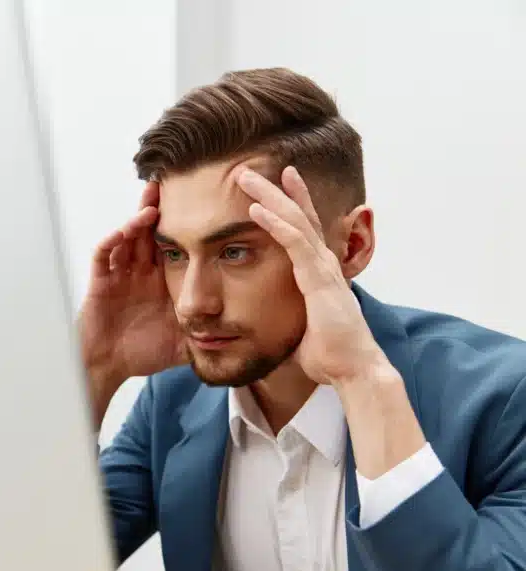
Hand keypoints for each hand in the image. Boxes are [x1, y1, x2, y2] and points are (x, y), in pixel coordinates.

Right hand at [77, 182, 189, 424]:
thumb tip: (249, 335)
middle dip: (160, 208)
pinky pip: (104, 257)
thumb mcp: (184, 342)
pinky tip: (124, 230)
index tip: (204, 205)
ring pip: (128, 238)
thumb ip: (212, 333)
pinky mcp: (100, 284)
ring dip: (137, 220)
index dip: (186, 224)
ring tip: (153, 204)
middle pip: (150, 232)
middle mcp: (140, 273)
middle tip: (174, 185)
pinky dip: (112, 241)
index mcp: (161, 281)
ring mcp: (119, 276)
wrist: (107, 368)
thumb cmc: (141, 354)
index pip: (175, 245)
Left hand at [236, 166, 386, 385]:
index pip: (303, 230)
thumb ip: (287, 319)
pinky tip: (256, 209)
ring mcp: (323, 269)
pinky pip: (295, 244)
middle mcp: (323, 264)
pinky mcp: (319, 281)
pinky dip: (275, 224)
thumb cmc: (330, 357)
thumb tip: (266, 327)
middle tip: (250, 168)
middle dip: (275, 190)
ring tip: (245, 177)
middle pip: (298, 216)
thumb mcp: (300, 330)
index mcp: (319, 274)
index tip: (272, 184)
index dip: (288, 205)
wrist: (354, 372)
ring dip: (269, 196)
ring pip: (295, 220)